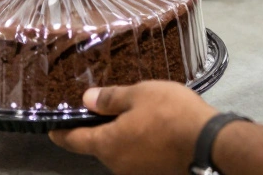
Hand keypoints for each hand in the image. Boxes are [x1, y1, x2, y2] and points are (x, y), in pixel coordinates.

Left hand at [50, 82, 216, 174]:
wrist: (211, 143)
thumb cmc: (171, 113)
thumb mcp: (139, 94)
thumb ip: (110, 98)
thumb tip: (86, 100)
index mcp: (107, 144)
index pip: (74, 141)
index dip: (61, 133)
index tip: (51, 129)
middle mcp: (118, 165)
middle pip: (99, 147)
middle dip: (97, 131)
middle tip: (100, 110)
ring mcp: (138, 173)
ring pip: (120, 153)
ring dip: (121, 137)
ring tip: (130, 116)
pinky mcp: (156, 174)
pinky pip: (138, 157)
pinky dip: (138, 144)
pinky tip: (149, 130)